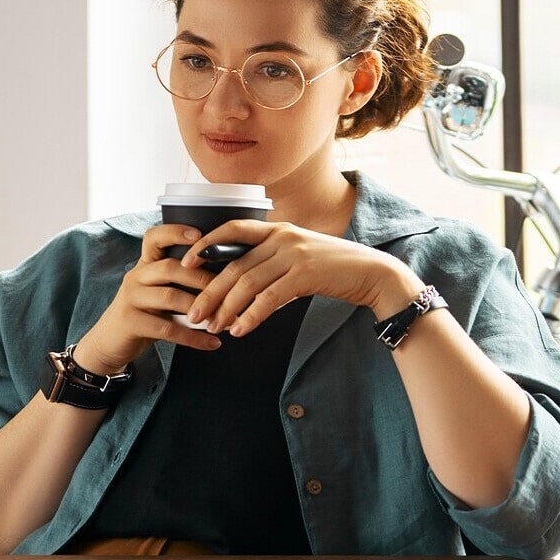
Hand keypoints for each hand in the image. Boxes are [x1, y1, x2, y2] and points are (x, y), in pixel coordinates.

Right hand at [70, 224, 224, 374]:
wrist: (109, 342)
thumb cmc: (143, 314)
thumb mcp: (156, 292)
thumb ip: (179, 281)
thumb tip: (224, 279)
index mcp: (144, 265)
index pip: (154, 238)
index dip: (175, 232)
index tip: (200, 235)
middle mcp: (135, 277)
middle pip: (169, 267)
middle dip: (201, 277)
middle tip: (229, 289)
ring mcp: (131, 299)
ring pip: (170, 297)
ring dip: (202, 308)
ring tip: (226, 319)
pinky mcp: (130, 323)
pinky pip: (166, 328)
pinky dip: (193, 337)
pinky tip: (213, 343)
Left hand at [181, 220, 423, 336]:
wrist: (372, 273)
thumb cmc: (334, 268)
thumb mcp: (299, 257)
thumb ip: (272, 265)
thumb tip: (243, 289)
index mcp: (278, 229)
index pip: (232, 229)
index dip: (206, 244)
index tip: (186, 264)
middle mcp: (283, 237)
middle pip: (234, 265)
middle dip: (210, 292)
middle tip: (193, 314)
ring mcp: (294, 254)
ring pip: (248, 283)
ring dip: (226, 308)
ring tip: (213, 327)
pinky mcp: (306, 275)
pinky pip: (269, 298)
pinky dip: (251, 316)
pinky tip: (240, 330)